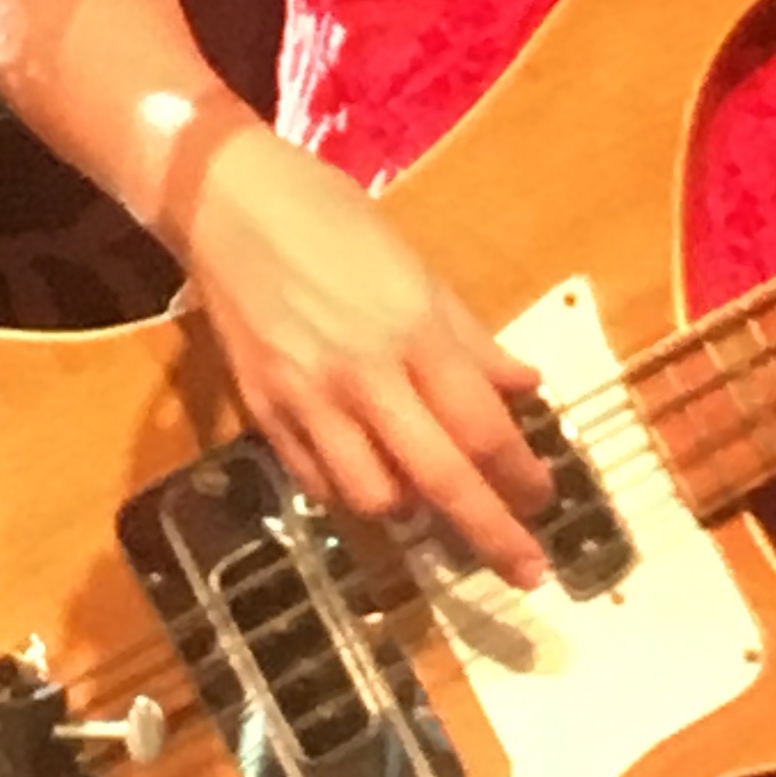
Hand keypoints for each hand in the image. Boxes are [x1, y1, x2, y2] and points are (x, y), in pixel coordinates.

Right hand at [180, 124, 554, 586]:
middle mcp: (363, 378)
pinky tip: (374, 481)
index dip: (521, 475)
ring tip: (434, 504)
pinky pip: (317, 483)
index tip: (546, 501)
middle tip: (528, 572)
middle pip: (439, 479)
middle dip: (491, 534)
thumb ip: (471, 339)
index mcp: (412, 334)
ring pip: (373, 498)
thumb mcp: (418, 269)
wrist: (229, 203)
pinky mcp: (263, 415)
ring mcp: (307, 402)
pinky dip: (353, 494)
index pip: (481, 427)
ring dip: (414, 514)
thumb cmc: (335, 222)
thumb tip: (527, 387)